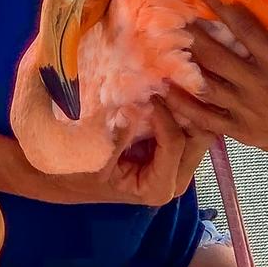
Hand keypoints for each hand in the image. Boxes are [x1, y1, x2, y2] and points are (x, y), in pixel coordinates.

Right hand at [28, 98, 213, 206]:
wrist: (66, 175)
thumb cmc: (76, 169)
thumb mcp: (94, 154)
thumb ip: (119, 134)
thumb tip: (138, 101)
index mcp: (158, 187)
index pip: (176, 143)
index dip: (164, 115)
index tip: (146, 93)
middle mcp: (176, 177)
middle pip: (200, 135)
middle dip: (185, 107)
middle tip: (164, 80)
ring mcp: (178, 162)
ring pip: (199, 125)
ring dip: (184, 103)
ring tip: (166, 79)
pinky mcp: (173, 147)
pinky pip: (187, 121)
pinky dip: (178, 104)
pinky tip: (164, 85)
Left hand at [162, 0, 267, 173]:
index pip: (247, 31)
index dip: (224, 10)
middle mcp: (260, 86)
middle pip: (217, 57)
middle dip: (194, 35)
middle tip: (175, 17)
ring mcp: (246, 110)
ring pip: (206, 85)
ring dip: (184, 66)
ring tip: (165, 46)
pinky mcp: (237, 129)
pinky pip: (204, 117)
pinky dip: (182, 105)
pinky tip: (165, 89)